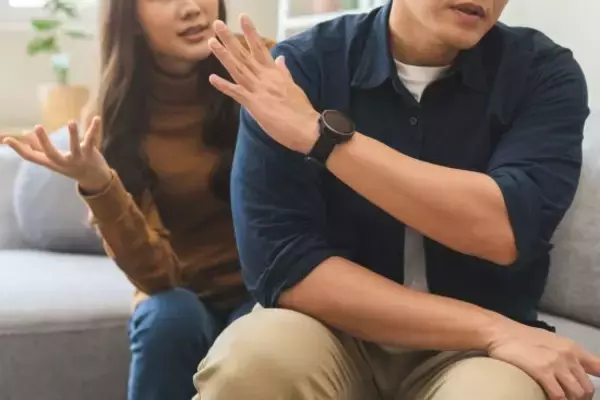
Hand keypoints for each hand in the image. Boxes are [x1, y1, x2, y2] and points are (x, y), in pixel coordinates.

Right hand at [0, 118, 111, 193]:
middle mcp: (64, 162)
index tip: (7, 139)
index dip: (19, 149)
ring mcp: (78, 159)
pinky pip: (92, 140)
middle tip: (36, 127)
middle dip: (43, 141)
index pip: (32, 158)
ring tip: (71, 121)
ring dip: (73, 135)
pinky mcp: (91, 154)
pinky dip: (94, 129)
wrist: (95, 179)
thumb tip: (24, 134)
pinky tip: (97, 118)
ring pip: (75, 147)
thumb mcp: (54, 159)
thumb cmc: (71, 166)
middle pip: (51, 154)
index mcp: (52, 163)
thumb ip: (40, 148)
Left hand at [207, 15, 319, 154]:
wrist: (307, 128)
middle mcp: (265, 78)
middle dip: (230, 39)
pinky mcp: (255, 104)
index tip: (242, 18)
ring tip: (211, 42)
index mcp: (274, 73)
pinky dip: (224, 86)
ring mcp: (259, 90)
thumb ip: (283, 72)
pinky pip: (237, 93)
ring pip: (238, 69)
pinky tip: (212, 78)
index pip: (260, 48)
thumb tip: (280, 58)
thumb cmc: (301, 110)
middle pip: (245, 55)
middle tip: (218, 25)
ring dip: (224, 55)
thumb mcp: (293, 86)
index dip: (250, 33)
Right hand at [488, 320, 599, 399]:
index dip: (596, 382)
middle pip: (587, 388)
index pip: (599, 367)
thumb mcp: (551, 342)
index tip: (588, 393)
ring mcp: (556, 364)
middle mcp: (569, 356)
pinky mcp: (542, 372)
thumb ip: (566, 355)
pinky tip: (549, 399)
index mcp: (573, 348)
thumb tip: (573, 371)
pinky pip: (558, 396)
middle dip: (580, 399)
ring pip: (576, 394)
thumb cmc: (523, 337)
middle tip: (568, 399)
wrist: (501, 332)